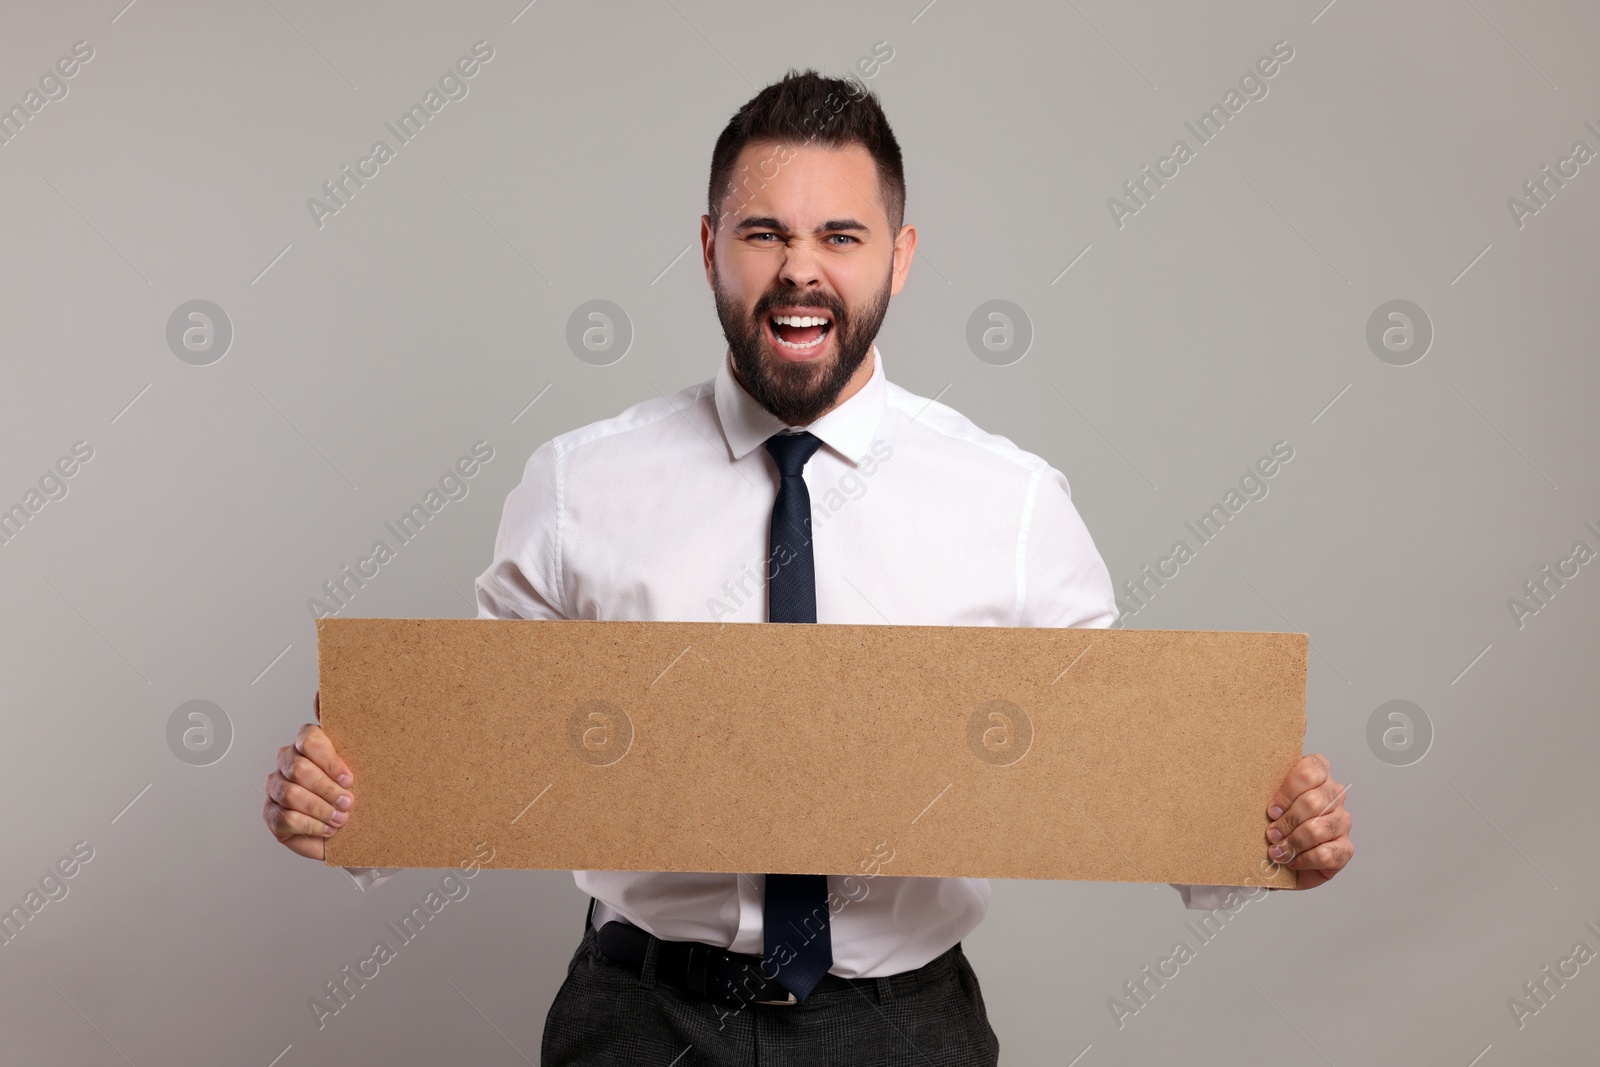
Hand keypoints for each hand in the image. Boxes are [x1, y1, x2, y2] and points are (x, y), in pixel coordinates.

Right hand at [262, 691, 354, 859]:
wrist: (351, 825)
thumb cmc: (350, 788)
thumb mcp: (356, 757)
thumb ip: (342, 725)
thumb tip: (321, 692)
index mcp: (306, 743)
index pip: (308, 739)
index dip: (330, 761)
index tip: (349, 778)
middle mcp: (287, 762)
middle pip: (299, 769)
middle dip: (327, 789)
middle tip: (348, 802)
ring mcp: (276, 787)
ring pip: (291, 794)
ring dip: (321, 809)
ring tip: (341, 818)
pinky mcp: (272, 813)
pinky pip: (285, 817)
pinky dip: (310, 825)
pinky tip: (326, 828)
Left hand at [1264, 753, 1351, 889]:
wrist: (1289, 856)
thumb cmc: (1279, 821)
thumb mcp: (1272, 802)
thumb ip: (1270, 795)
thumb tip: (1259, 804)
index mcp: (1319, 774)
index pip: (1309, 771)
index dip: (1288, 792)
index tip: (1271, 810)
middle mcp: (1334, 795)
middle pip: (1313, 802)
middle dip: (1287, 822)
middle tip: (1271, 834)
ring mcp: (1341, 821)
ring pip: (1318, 829)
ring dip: (1293, 843)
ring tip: (1278, 850)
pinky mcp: (1345, 848)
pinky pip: (1326, 854)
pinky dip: (1305, 860)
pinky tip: (1293, 860)